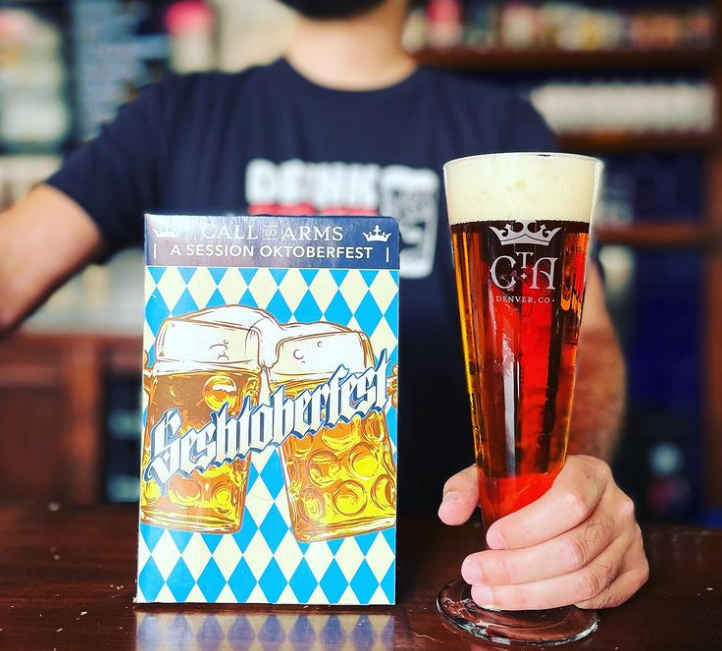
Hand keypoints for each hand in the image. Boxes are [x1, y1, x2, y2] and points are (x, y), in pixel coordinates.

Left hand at [438, 455, 648, 610]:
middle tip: (475, 575)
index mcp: (589, 472)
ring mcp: (630, 538)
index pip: (568, 502)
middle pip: (573, 549)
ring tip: (490, 593)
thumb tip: (449, 513)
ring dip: (532, 594)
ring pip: (586, 580)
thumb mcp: (497, 473)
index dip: (527, 528)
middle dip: (517, 570)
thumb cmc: (530, 483)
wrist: (571, 487)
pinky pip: (603, 596)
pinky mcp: (636, 567)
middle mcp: (617, 505)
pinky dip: (566, 601)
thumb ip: (468, 487)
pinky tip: (532, 595)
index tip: (489, 538)